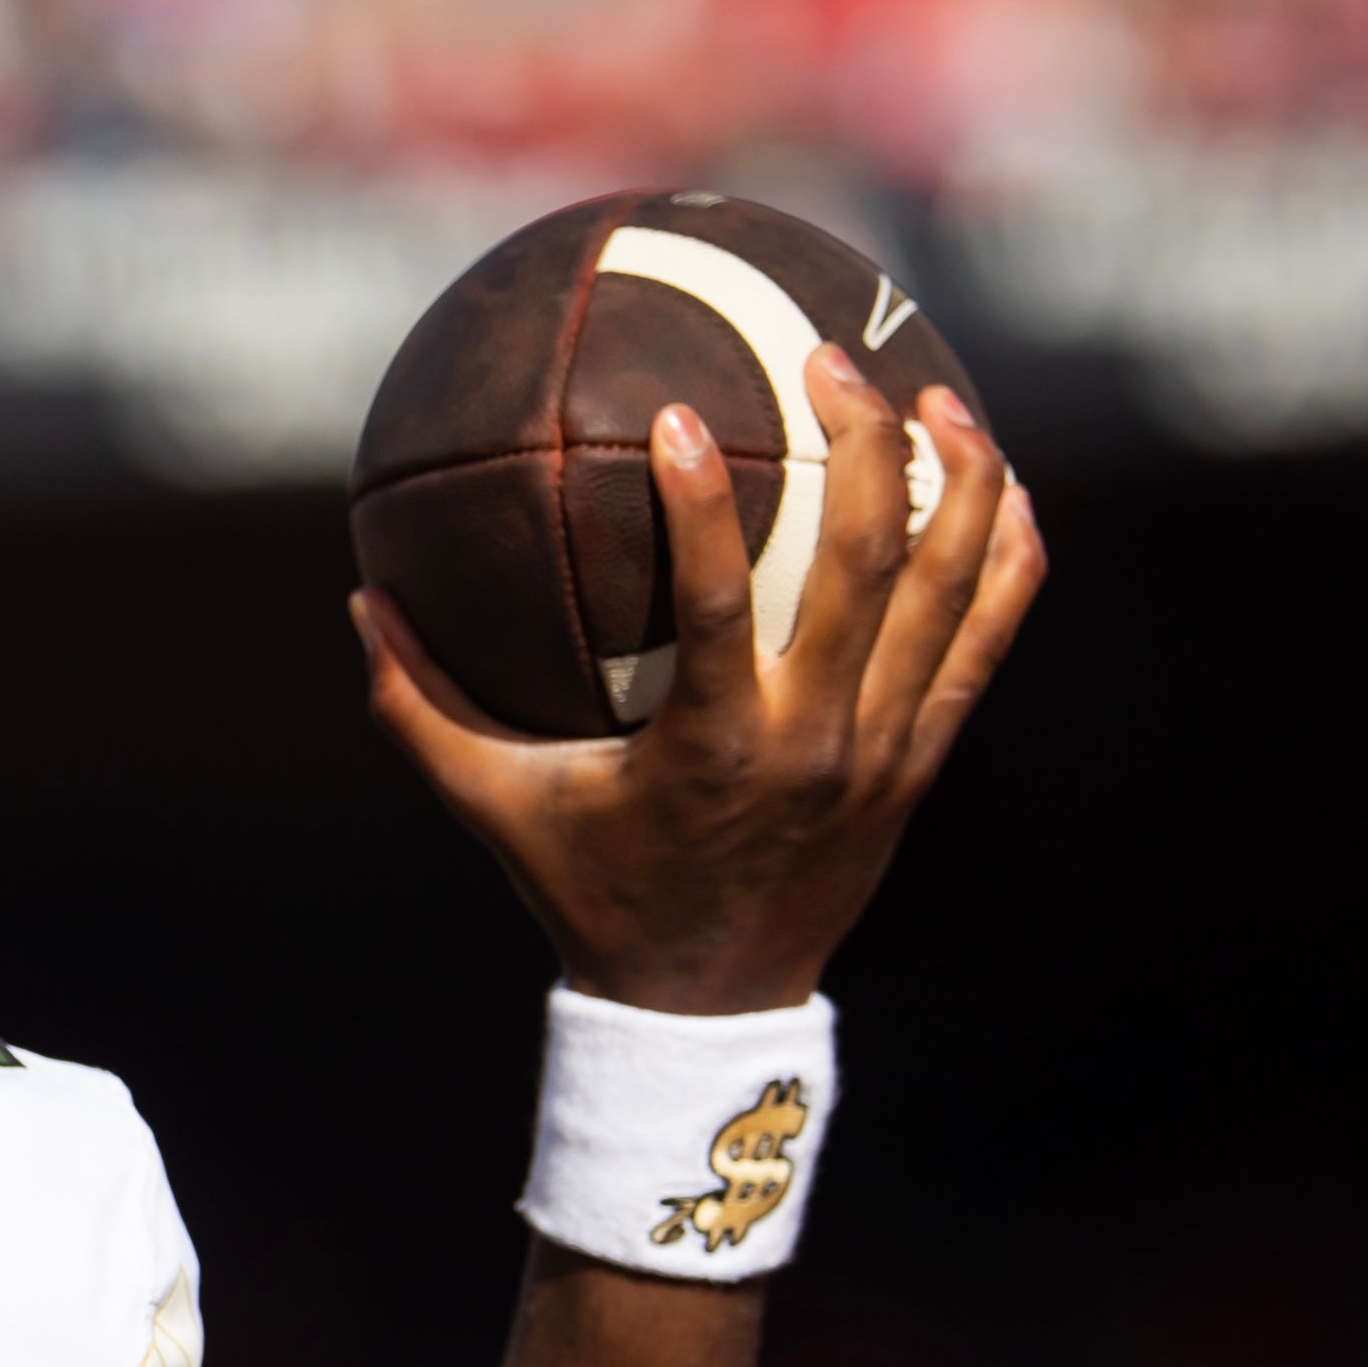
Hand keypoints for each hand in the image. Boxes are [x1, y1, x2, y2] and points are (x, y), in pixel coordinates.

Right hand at [352, 347, 1046, 1012]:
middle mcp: (815, 742)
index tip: (676, 410)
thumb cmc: (591, 893)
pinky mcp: (926, 759)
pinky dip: (1008, 558)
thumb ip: (420, 709)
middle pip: (868, 567)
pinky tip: (1005, 488)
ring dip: (959, 481)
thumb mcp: (495, 808)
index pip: (717, 601)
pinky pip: (990, 640)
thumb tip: (360, 601)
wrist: (710, 1007)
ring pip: (952, 591)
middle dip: (863, 444)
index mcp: (712, 749)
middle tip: (832, 359)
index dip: (700, 500)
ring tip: (938, 394)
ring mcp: (885, 750)